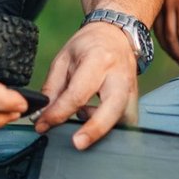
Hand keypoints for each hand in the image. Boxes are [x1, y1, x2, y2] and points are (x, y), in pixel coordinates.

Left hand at [32, 21, 138, 149]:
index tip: (43, 124)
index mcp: (98, 61)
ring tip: (84, 117)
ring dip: (103, 128)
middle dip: (95, 129)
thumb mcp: (63, 59)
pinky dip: (112, 126)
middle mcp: (119, 76)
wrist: (115, 34)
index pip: (78, 94)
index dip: (59, 113)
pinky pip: (127, 121)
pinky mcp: (135, 99)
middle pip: (112, 109)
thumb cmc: (89, 45)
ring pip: (124, 119)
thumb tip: (42, 116)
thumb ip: (53, 88)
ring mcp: (132, 89)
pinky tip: (96, 118)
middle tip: (77, 143)